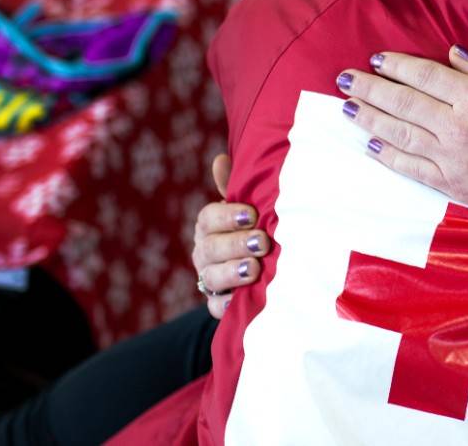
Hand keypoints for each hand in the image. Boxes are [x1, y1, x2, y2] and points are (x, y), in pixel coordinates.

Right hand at [191, 153, 271, 317]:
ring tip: (255, 269)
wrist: (263, 267)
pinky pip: (216, 308)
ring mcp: (209, 279)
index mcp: (210, 226)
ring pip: (211, 277)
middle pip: (211, 248)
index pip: (209, 218)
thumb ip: (236, 187)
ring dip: (233, 273)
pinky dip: (226, 306)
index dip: (228, 216)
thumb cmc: (254, 228)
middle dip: (236, 244)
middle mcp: (205, 252)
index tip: (252, 214)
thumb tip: (221, 160)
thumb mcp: (248, 207)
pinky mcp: (218, 304)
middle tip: (262, 242)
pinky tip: (240, 301)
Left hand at [336, 47, 467, 230]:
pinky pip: (411, 168)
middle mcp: (457, 126)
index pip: (423, 75)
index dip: (395, 65)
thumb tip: (452, 53)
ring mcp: (452, 159)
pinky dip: (388, 156)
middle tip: (344, 79)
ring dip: (369, 119)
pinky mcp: (453, 186)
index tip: (376, 59)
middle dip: (369, 88)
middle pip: (402, 102)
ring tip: (347, 107)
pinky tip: (372, 146)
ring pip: (398, 134)